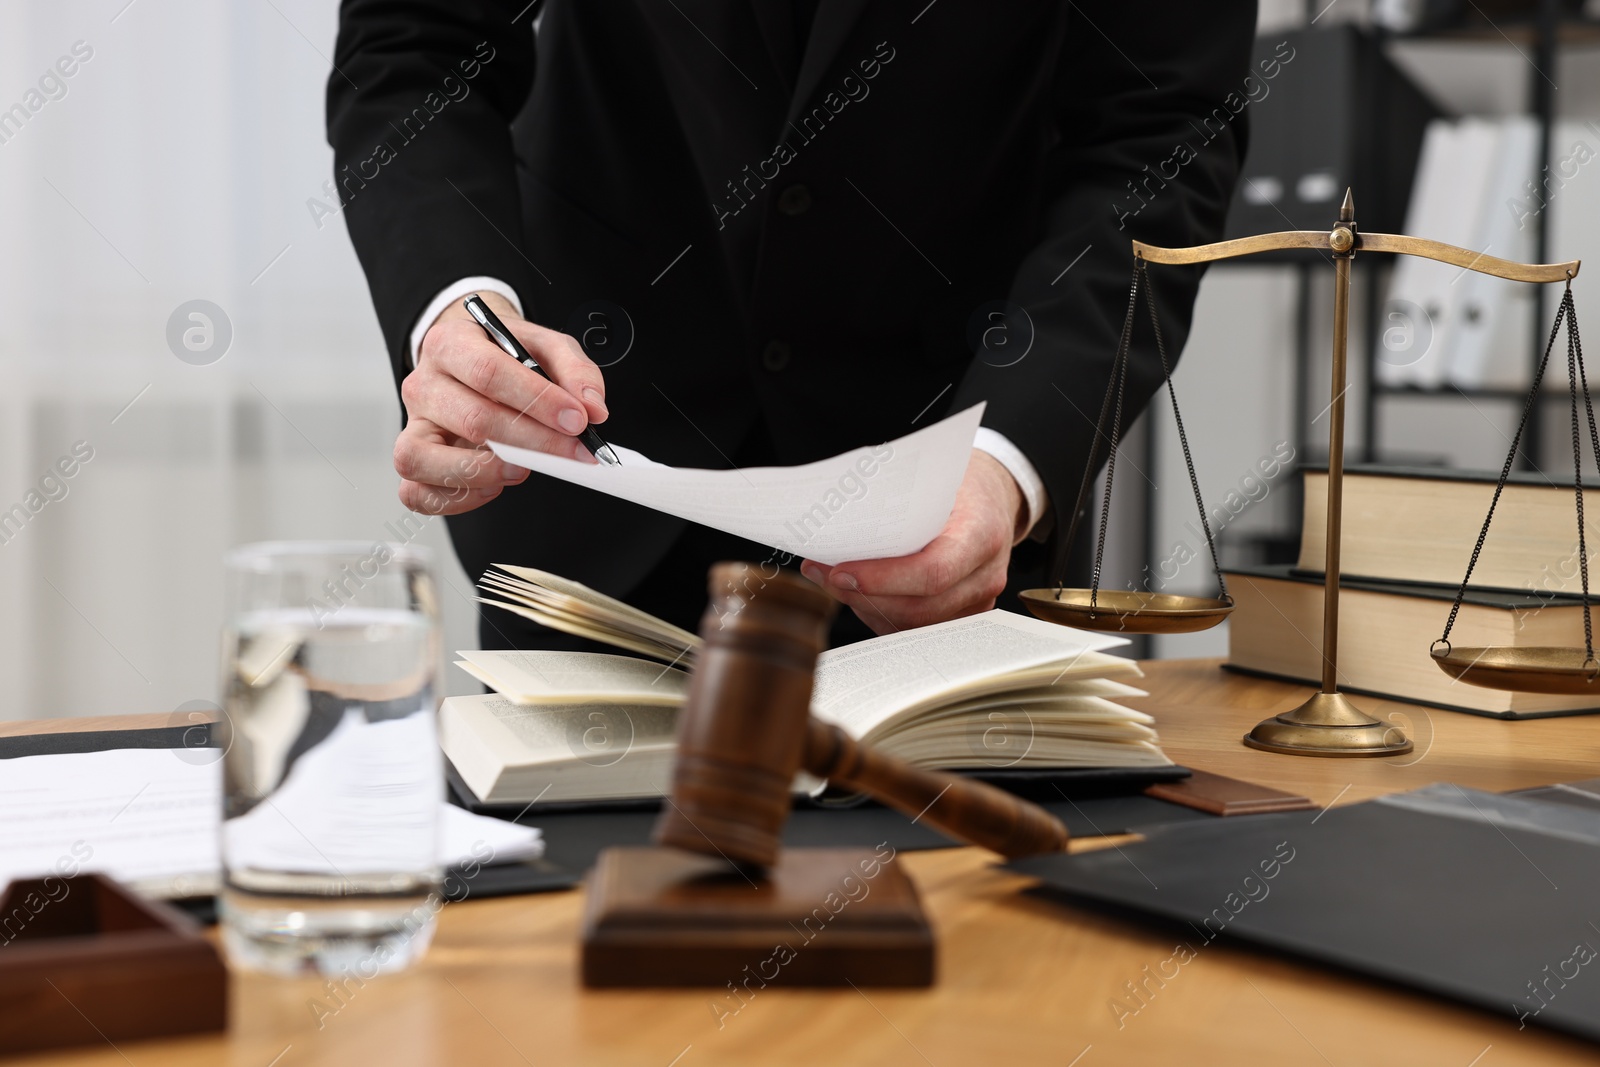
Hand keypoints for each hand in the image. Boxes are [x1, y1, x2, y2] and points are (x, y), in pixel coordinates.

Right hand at [394, 292, 609, 514]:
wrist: (473, 360)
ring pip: (423, 458)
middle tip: (571, 451)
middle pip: (471, 419)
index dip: (537, 401)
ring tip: (524, 467)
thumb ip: (575, 371)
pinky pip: (418, 493)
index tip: (577, 420)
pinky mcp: (413, 459)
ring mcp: (413, 425)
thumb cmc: (507, 357)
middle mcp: (424, 383)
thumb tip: (593, 408)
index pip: (488, 372)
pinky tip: (495, 484)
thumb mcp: (546, 347)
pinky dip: (458, 498)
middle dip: (532, 441)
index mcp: (452, 343)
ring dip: (485, 472)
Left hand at [801, 450, 1026, 634]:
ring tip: (832, 581)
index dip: (882, 580)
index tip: (840, 572)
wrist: (995, 500)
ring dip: (866, 607)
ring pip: (914, 625)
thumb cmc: (960, 486)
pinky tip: (858, 593)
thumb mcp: (934, 481)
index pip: (932, 572)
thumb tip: (834, 529)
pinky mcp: (964, 614)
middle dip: (863, 597)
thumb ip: (894, 505)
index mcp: (982, 534)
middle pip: (919, 608)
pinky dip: (881, 614)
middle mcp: (985, 574)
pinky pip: (916, 627)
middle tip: (824, 575)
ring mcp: (978, 600)